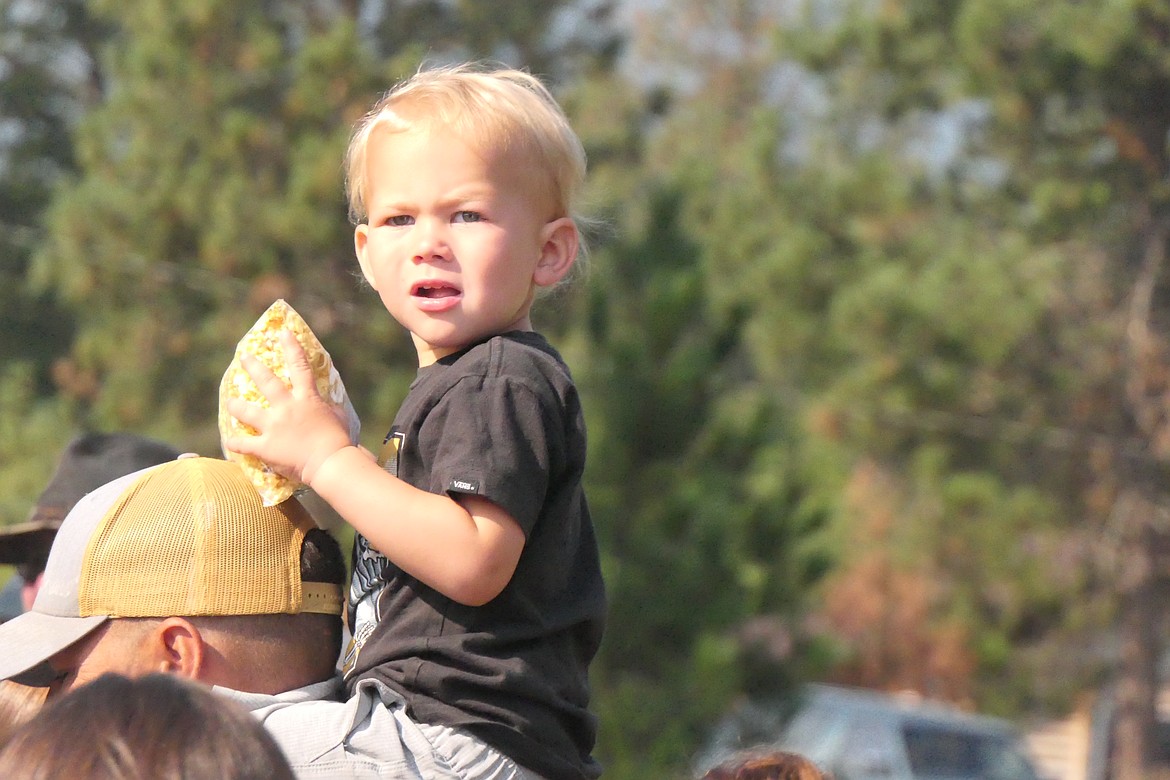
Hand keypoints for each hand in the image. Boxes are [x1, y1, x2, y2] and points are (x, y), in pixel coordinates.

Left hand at [223, 329, 353, 484]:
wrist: (329, 463)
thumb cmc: (339, 440)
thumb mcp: (338, 416)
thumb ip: (328, 408)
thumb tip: (326, 404)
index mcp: (307, 399)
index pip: (299, 366)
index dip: (291, 347)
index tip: (282, 332)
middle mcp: (286, 408)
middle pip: (266, 383)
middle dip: (253, 367)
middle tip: (244, 358)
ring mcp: (273, 426)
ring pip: (247, 412)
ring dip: (236, 406)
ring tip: (230, 401)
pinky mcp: (265, 447)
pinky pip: (244, 444)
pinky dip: (235, 444)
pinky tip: (229, 443)